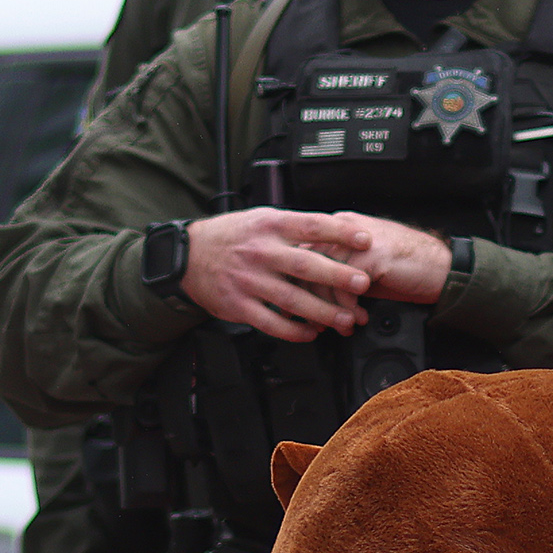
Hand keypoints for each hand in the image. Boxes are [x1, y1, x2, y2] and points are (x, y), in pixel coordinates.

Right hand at [181, 209, 396, 337]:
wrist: (188, 257)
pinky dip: (294, 331)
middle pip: (305, 265)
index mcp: (269, 226)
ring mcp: (249, 281)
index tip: (364, 240)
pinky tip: (312, 333)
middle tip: (363, 283)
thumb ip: (293, 227)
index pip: (311, 226)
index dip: (340, 233)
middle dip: (337, 275)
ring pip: (292, 300)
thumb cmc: (230, 236)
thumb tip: (335, 229)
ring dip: (323, 311)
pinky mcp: (239, 306)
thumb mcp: (260, 218)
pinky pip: (272, 323)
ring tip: (346, 318)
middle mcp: (260, 252)